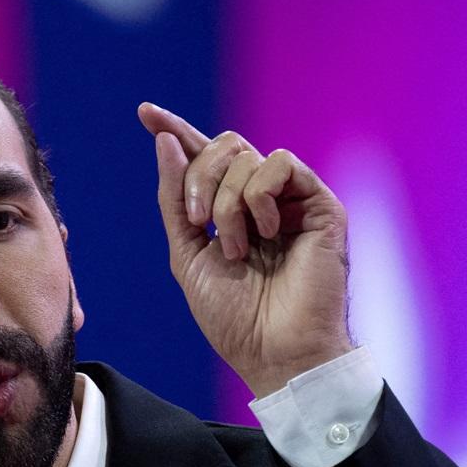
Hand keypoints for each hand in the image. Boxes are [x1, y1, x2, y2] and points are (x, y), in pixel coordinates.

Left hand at [139, 103, 353, 398]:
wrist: (274, 352)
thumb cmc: (234, 317)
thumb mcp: (187, 253)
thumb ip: (175, 199)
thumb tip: (166, 142)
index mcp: (232, 210)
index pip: (204, 156)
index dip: (176, 131)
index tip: (144, 113)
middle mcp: (264, 199)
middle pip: (224, 146)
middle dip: (198, 177)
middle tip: (197, 220)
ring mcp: (293, 201)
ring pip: (247, 156)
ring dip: (227, 203)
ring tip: (238, 249)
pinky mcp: (321, 205)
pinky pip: (281, 163)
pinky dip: (261, 195)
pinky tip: (267, 231)